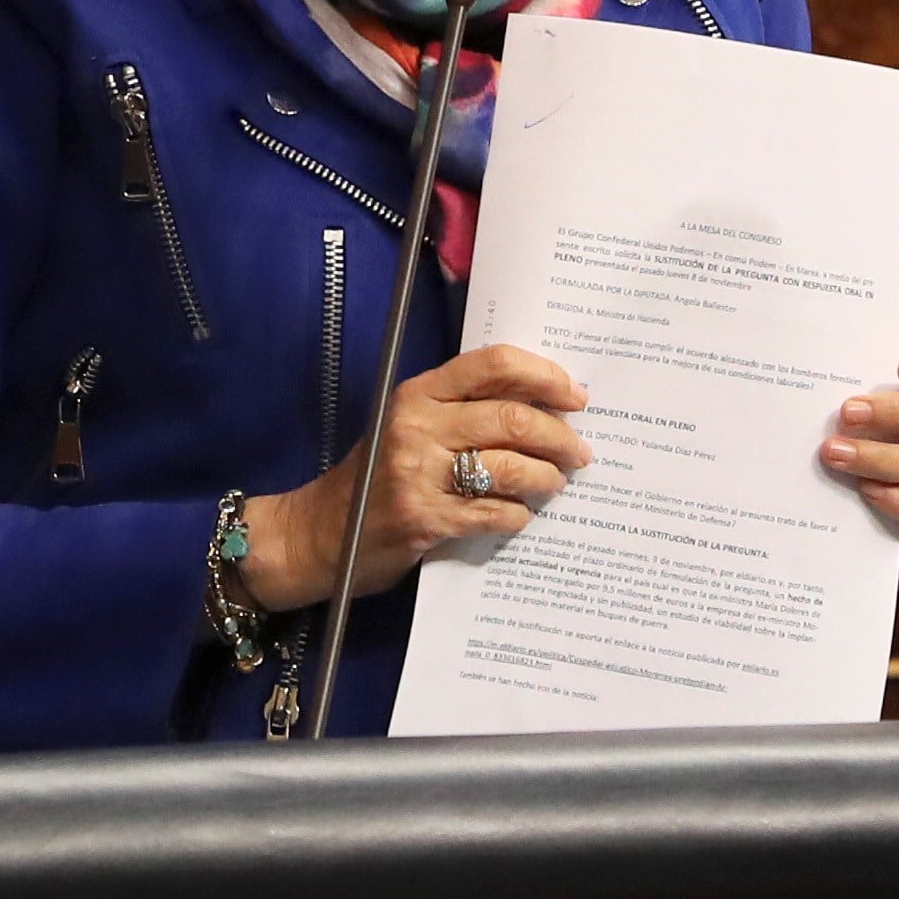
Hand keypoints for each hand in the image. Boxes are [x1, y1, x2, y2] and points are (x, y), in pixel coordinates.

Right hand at [236, 345, 591, 611]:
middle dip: (559, 436)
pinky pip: (492, 512)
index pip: (493, 364)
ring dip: (545, 478)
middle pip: (512, 417)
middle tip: (579, 452)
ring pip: (509, 466)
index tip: (575, 396)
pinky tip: (520, 515)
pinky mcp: (421, 518)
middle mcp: (417, 425)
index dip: (544, 375)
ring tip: (555, 484)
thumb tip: (546, 408)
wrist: (318, 534)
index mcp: (419, 393)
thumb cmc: (377, 478)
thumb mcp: (412, 427)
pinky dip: (517, 515)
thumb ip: (464, 411)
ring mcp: (417, 472)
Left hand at [823, 334, 898, 533]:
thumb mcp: (838, 383)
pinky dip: (891, 498)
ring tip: (833, 451)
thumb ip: (834, 366)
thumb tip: (788, 348)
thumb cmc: (834, 413)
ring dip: (876, 456)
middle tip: (847, 411)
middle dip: (893, 412)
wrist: (829, 478)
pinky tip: (861, 490)